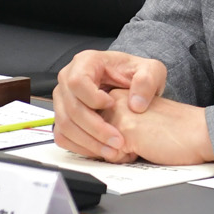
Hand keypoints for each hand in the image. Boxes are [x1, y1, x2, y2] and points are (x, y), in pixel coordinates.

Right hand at [51, 50, 167, 159]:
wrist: (129, 83)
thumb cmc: (135, 74)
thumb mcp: (151, 71)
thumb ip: (147, 82)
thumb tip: (136, 105)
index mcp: (85, 62)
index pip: (78, 81)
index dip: (93, 98)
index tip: (113, 106)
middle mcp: (68, 79)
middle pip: (71, 107)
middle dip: (95, 128)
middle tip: (117, 141)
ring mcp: (62, 99)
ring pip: (65, 125)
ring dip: (88, 141)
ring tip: (112, 151)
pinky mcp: (62, 116)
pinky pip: (62, 136)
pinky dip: (80, 147)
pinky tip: (100, 151)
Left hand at [104, 97, 213, 165]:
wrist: (198, 132)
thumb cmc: (173, 131)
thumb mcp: (137, 123)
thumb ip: (113, 127)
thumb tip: (91, 145)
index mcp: (119, 95)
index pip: (93, 127)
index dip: (111, 140)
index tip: (136, 134)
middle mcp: (116, 100)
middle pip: (93, 138)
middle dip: (111, 147)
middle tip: (141, 138)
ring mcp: (119, 113)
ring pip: (100, 147)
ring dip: (119, 153)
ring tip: (143, 142)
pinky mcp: (126, 128)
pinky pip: (112, 156)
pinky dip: (126, 159)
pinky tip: (145, 147)